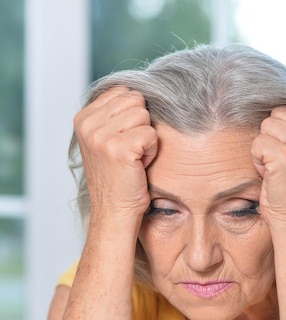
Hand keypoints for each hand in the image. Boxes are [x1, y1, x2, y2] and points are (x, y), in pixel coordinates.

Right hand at [74, 87, 157, 231]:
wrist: (114, 212)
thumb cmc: (118, 179)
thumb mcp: (107, 140)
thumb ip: (114, 114)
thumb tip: (136, 90)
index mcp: (83, 118)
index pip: (123, 91)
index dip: (132, 117)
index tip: (123, 143)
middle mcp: (88, 124)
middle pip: (136, 100)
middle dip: (141, 126)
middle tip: (130, 153)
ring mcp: (101, 135)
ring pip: (144, 115)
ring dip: (146, 140)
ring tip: (133, 160)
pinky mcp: (118, 148)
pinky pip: (151, 134)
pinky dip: (151, 152)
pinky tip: (138, 167)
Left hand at [251, 106, 285, 231]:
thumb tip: (278, 100)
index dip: (284, 132)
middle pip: (277, 114)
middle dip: (273, 139)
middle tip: (284, 166)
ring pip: (266, 126)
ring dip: (265, 150)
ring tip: (278, 171)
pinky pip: (258, 143)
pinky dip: (257, 161)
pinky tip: (271, 176)